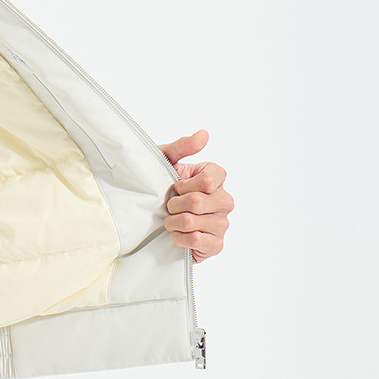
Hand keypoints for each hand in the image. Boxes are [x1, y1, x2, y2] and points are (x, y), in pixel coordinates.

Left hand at [157, 129, 232, 261]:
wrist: (154, 219)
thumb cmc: (161, 186)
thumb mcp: (165, 162)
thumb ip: (182, 147)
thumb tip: (203, 134)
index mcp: (216, 177)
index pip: (208, 180)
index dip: (184, 185)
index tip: (175, 186)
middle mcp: (224, 199)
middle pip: (198, 202)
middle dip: (174, 205)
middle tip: (169, 206)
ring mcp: (222, 223)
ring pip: (193, 222)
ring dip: (173, 222)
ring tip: (170, 220)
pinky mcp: (216, 244)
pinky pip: (196, 240)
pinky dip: (179, 238)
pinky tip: (176, 235)